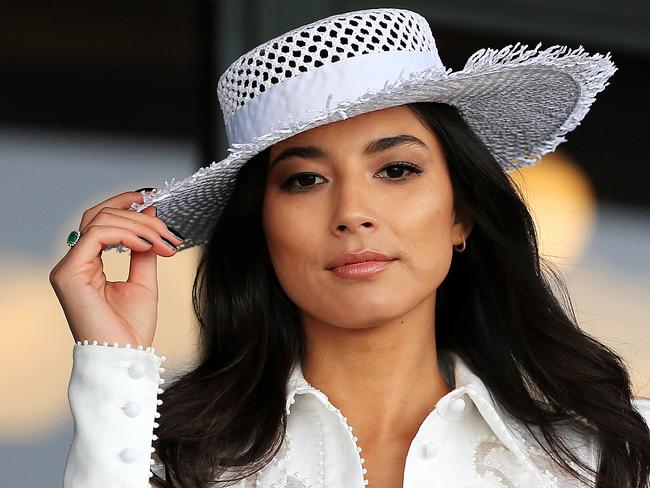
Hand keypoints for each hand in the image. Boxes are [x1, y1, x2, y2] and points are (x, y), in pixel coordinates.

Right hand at [49, 191, 184, 347]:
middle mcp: (75, 263)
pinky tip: (147, 245)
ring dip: (140, 226)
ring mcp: (68, 267)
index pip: (102, 221)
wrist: (126, 357)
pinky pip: (96, 236)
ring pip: (100, 221)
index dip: (127, 206)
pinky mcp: (69, 274)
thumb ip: (145, 248)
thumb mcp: (145, 279)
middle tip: (168, 231)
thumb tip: (151, 215)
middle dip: (139, 217)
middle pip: (100, 215)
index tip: (154, 202)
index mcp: (89, 264)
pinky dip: (126, 234)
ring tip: (164, 242)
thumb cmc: (131, 328)